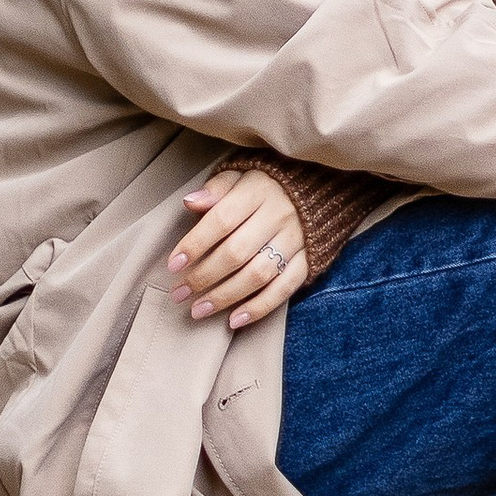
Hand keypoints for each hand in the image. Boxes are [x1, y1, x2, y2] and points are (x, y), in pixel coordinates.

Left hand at [167, 163, 306, 325]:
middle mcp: (279, 215)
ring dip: (225, 297)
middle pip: (237, 252)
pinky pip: (285, 288)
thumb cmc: (267, 184)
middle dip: (203, 277)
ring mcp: (297, 239)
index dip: (195, 244)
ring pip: (258, 274)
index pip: (221, 220)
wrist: (322, 188)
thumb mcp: (241, 174)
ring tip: (199, 310)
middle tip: (179, 294)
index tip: (173, 265)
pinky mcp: (310, 259)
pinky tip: (235, 320)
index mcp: (258, 190)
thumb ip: (216, 188)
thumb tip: (190, 202)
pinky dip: (260, 307)